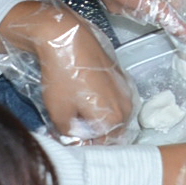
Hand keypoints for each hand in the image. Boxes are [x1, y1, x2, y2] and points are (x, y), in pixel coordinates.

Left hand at [0, 1, 136, 142]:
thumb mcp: (59, 113)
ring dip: (99, 119)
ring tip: (78, 114)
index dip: (84, 145)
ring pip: (114, 114)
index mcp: (114, 119)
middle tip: (73, 131)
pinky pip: (114, 99)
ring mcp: (126, 89)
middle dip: (94, 134)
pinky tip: (85, 97)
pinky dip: (102, 104)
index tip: (69, 141)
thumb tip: (73, 140)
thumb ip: (69, 134)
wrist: (66, 39)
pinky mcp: (121, 76)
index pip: (102, 144)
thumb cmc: (62, 76)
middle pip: (112, 131)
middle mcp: (126, 106)